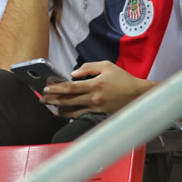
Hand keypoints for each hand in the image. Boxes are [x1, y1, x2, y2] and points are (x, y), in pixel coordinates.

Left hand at [40, 61, 154, 117]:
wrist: (139, 95)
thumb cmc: (123, 79)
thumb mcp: (106, 66)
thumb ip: (88, 67)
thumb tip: (73, 74)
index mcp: (94, 84)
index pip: (70, 87)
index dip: (57, 88)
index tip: (47, 87)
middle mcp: (94, 98)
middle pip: (69, 100)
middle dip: (54, 100)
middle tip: (43, 99)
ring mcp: (97, 108)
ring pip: (74, 111)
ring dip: (60, 110)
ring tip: (51, 108)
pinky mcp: (100, 114)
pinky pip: (83, 115)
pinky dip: (72, 115)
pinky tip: (66, 114)